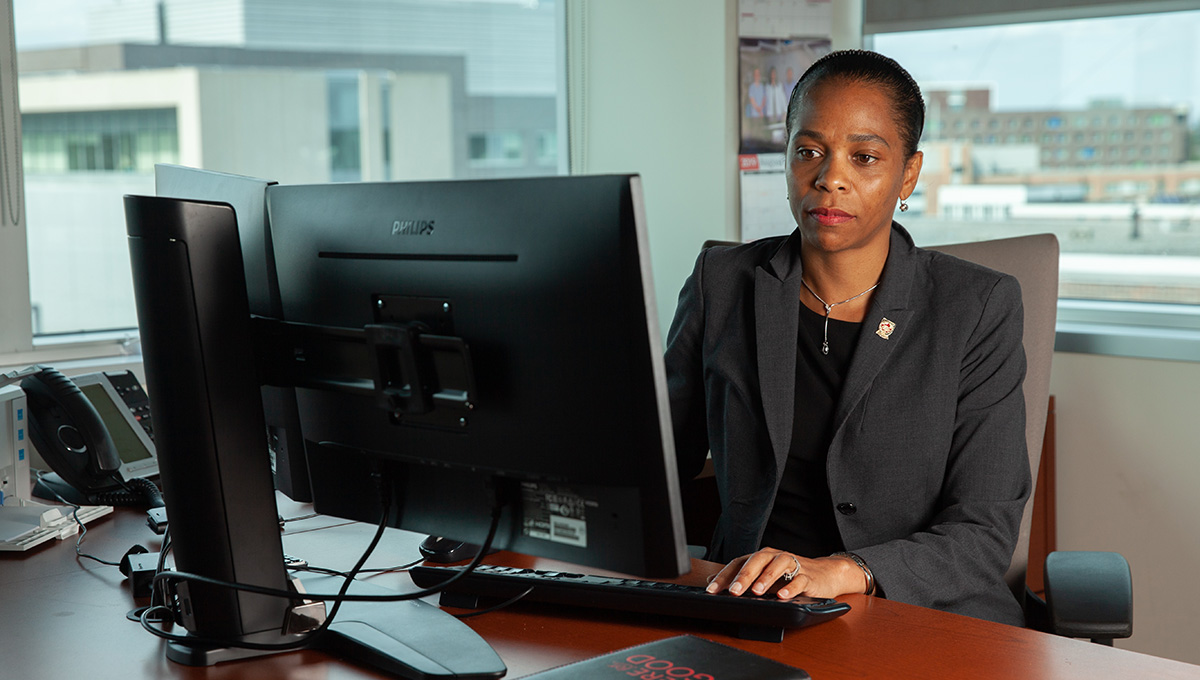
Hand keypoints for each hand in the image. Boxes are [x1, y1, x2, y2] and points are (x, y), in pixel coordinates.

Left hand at [704, 548, 865, 599]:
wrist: (825, 574)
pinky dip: (791, 587)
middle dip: (744, 576)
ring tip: (757, 592)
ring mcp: (793, 564)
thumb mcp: (764, 577)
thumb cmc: (790, 576)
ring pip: (778, 566)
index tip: (711, 589)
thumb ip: (741, 579)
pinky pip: (799, 580)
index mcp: (761, 557)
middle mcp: (774, 557)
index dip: (724, 576)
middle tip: (734, 591)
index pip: (738, 562)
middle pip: (757, 561)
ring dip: (766, 578)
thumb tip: (712, 584)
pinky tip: (783, 596)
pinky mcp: (808, 576)